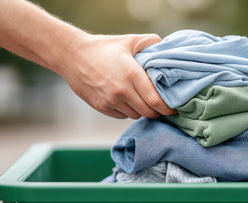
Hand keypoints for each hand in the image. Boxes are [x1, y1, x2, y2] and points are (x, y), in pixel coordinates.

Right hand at [61, 33, 175, 118]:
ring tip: (144, 101)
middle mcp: (122, 91)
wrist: (73, 56)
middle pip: (149, 112)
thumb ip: (151, 43)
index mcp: (132, 75)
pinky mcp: (102, 107)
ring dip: (143, 111)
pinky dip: (128, 111)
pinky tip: (128, 100)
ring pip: (136, 115)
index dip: (168, 108)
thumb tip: (167, 49)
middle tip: (163, 107)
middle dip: (158, 111)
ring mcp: (111, 101)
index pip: (157, 101)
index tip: (175, 108)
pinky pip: (122, 116)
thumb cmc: (104, 47)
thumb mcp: (130, 41)